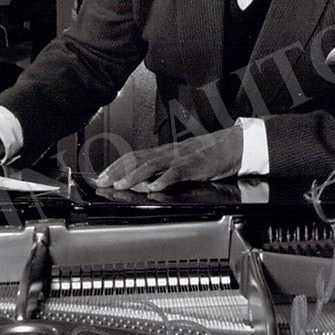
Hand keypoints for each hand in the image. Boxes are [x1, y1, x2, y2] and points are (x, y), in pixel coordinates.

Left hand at [94, 126, 242, 191]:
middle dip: (117, 171)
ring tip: (121, 185)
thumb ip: (165, 169)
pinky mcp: (194, 165)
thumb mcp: (183, 161)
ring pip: (152, 164)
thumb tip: (145, 181)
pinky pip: (176, 173)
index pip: (134, 156)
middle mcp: (169, 152)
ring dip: (134, 175)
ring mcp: (180, 157)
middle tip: (101, 182)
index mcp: (165, 152)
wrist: (233, 146)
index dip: (116, 166)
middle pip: (137, 159)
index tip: (101, 176)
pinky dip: (164, 180)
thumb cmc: (210, 155)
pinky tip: (154, 187)